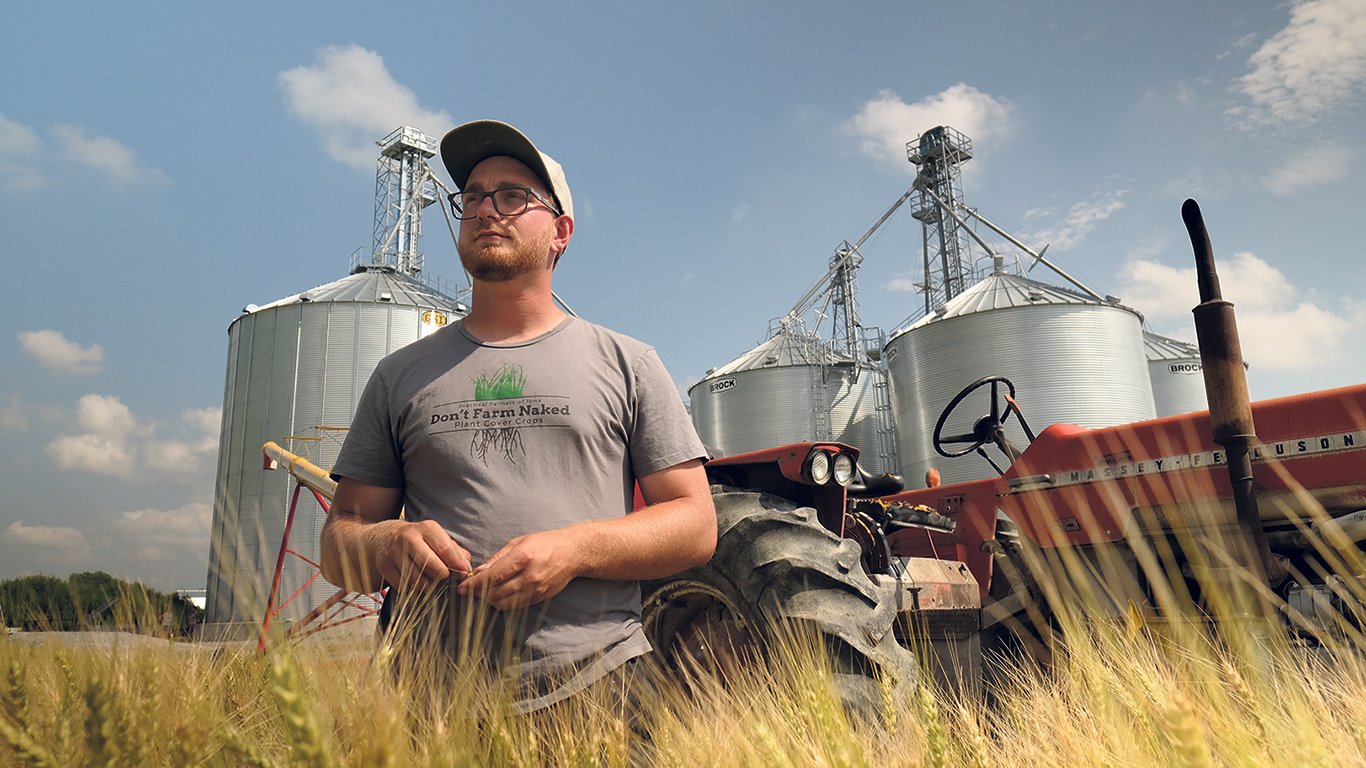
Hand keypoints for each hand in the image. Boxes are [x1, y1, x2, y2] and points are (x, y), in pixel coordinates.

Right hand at [374, 519, 472, 592]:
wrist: (384, 537)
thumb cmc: (418, 540)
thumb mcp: (437, 538)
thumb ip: (455, 551)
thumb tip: (466, 568)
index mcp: (426, 528)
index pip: (445, 548)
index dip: (456, 564)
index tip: (463, 573)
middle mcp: (409, 538)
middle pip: (430, 564)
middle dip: (441, 575)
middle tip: (443, 577)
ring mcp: (394, 553)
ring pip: (417, 579)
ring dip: (427, 585)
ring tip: (429, 580)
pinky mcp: (384, 567)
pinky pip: (404, 586)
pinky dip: (413, 589)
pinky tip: (415, 581)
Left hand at [458, 528, 583, 609]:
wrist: (573, 553)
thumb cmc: (545, 543)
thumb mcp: (519, 542)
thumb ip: (498, 558)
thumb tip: (479, 571)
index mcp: (523, 558)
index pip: (492, 577)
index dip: (474, 584)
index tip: (462, 588)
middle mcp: (529, 576)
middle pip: (496, 593)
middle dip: (479, 594)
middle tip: (469, 590)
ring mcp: (536, 589)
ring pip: (504, 603)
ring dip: (489, 600)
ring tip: (482, 593)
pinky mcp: (540, 598)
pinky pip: (515, 606)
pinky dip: (503, 603)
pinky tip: (498, 595)